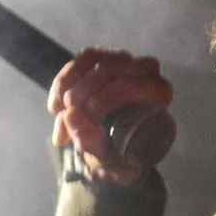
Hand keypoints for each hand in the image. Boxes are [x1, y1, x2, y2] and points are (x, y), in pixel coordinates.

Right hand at [49, 49, 172, 184]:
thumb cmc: (120, 157)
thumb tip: (70, 115)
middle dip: (82, 93)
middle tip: (67, 117)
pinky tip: (56, 104)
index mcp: (160, 93)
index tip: (87, 119)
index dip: (104, 99)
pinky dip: (64, 80)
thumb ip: (91, 142)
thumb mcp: (108, 160)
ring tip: (58, 113)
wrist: (113, 151)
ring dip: (69, 86)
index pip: (132, 85)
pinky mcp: (106, 56)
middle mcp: (147, 71)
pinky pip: (81, 59)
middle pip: (108, 70)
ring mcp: (125, 60)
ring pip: (92, 60)